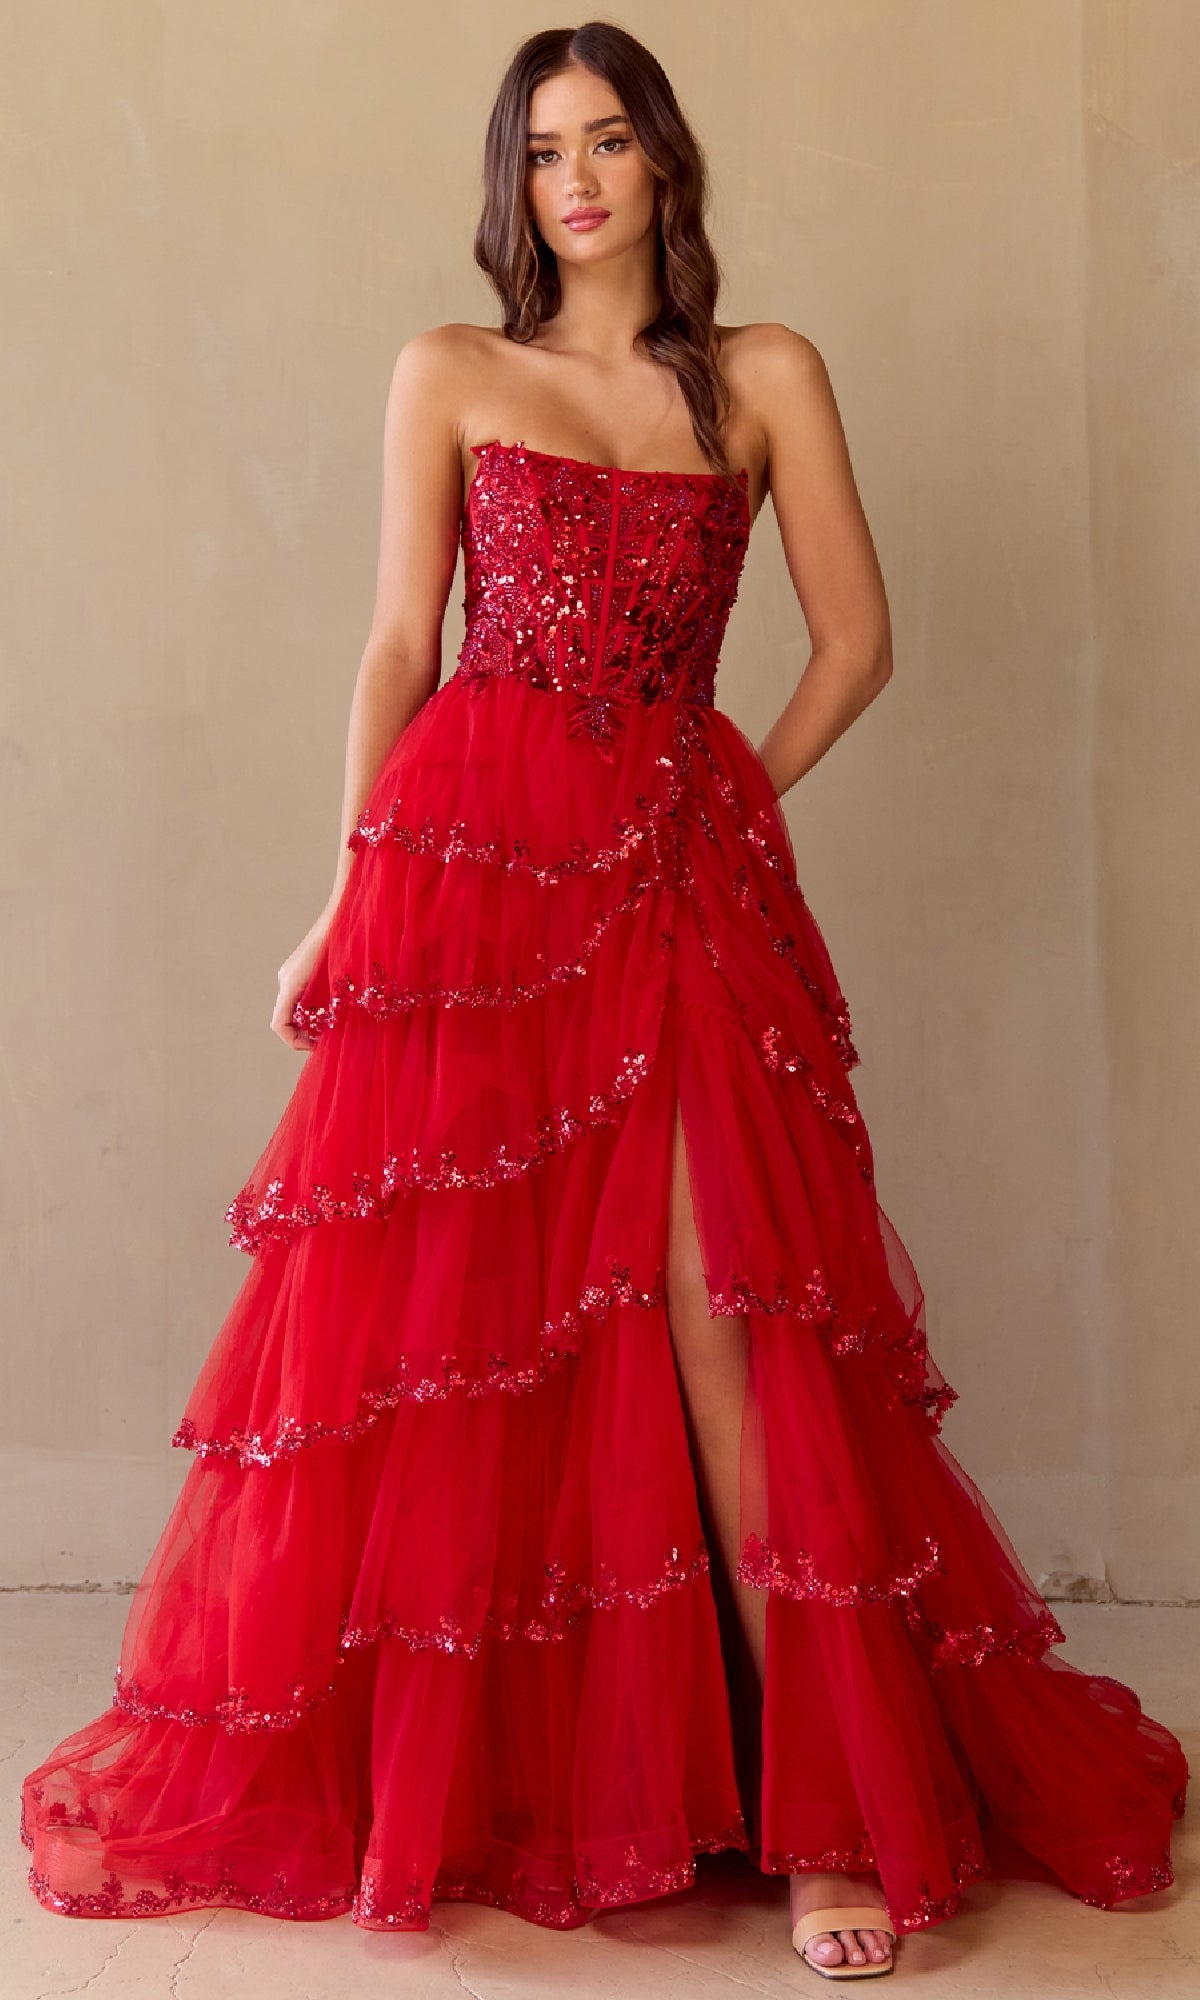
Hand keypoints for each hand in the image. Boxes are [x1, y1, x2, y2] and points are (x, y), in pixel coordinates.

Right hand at [271, 912, 331, 1051]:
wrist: (345, 913)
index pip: (280, 1025)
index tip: (319, 1046)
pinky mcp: (300, 968)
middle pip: (286, 1018)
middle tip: (330, 1040)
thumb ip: (330, 1007)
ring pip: (294, 1007)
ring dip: (311, 1021)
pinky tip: (334, 1008)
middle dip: (306, 1034)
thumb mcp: (342, 983)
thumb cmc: (346, 946)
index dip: (296, 1042)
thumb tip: (327, 1032)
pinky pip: (300, 995)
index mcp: (291, 984)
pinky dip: (313, 1008)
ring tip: (335, 1026)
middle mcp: (286, 979)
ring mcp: (291, 972)